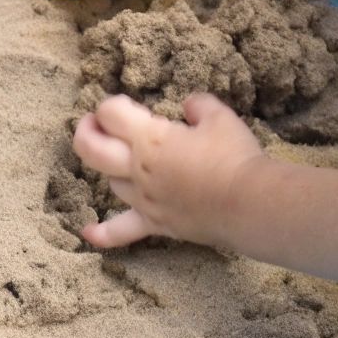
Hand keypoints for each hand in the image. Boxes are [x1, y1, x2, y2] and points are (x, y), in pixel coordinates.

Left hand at [71, 93, 266, 248]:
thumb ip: (199, 105)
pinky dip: (103, 233)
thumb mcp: (220, 117)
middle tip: (95, 123)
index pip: (111, 114)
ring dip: (112, 168)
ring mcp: (143, 199)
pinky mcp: (155, 223)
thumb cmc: (234, 157)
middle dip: (87, 131)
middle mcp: (137, 169)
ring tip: (123, 159)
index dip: (113, 104)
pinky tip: (88, 232)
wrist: (249, 204)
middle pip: (91, 149)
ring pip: (111, 182)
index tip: (128, 105)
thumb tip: (189, 105)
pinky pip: (122, 231)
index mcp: (149, 139)